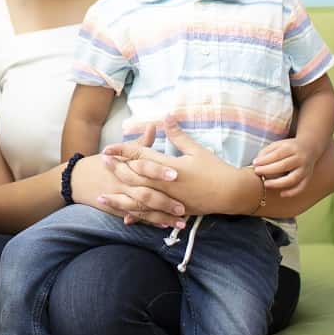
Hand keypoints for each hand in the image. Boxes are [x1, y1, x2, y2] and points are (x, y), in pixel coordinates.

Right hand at [82, 123, 184, 227]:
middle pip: (144, 192)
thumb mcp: (120, 151)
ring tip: (181, 222)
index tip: (176, 174)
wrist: (77, 179)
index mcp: (125, 164)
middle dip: (164, 201)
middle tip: (183, 207)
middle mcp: (122, 182)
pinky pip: (136, 216)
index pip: (143, 166)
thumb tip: (154, 126)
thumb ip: (141, 143)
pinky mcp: (117, 209)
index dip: (159, 170)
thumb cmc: (104, 162)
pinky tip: (165, 226)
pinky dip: (150, 222)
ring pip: (143, 208)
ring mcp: (120, 197)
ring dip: (162, 216)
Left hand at [100, 116, 256, 218]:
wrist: (231, 194)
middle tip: (102, 164)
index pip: (141, 156)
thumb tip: (166, 116)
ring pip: (139, 200)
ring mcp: (168, 200)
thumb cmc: (215, 169)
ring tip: (102, 196)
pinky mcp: (173, 212)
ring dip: (120, 197)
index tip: (108, 148)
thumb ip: (178, 135)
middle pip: (134, 177)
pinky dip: (138, 215)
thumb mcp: (196, 150)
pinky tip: (125, 217)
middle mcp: (165, 184)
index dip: (123, 151)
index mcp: (170, 166)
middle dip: (117, 170)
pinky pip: (151, 215)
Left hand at [253, 137, 320, 196]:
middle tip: (257, 172)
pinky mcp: (308, 178)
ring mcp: (305, 169)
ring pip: (293, 178)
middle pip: (284, 166)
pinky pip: (301, 187)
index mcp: (291, 148)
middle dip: (268, 170)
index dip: (265, 160)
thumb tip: (256, 163)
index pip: (277, 154)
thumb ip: (266, 152)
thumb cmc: (288, 148)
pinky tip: (281, 194)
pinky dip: (292, 192)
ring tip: (266, 184)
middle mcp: (300, 158)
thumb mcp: (277, 145)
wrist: (309, 148)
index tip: (254, 164)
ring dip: (278, 183)